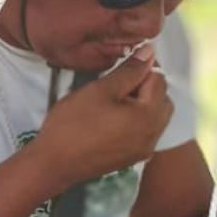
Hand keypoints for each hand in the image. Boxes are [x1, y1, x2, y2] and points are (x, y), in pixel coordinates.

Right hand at [30, 47, 171, 189]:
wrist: (54, 163)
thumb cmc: (73, 124)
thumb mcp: (100, 89)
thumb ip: (129, 70)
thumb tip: (149, 52)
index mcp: (148, 116)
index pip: (159, 80)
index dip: (144, 66)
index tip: (124, 62)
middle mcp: (153, 134)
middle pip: (162, 99)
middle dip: (146, 85)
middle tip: (118, 81)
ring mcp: (144, 149)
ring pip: (155, 116)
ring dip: (142, 103)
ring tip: (115, 99)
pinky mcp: (133, 157)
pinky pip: (145, 131)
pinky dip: (136, 119)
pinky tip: (114, 117)